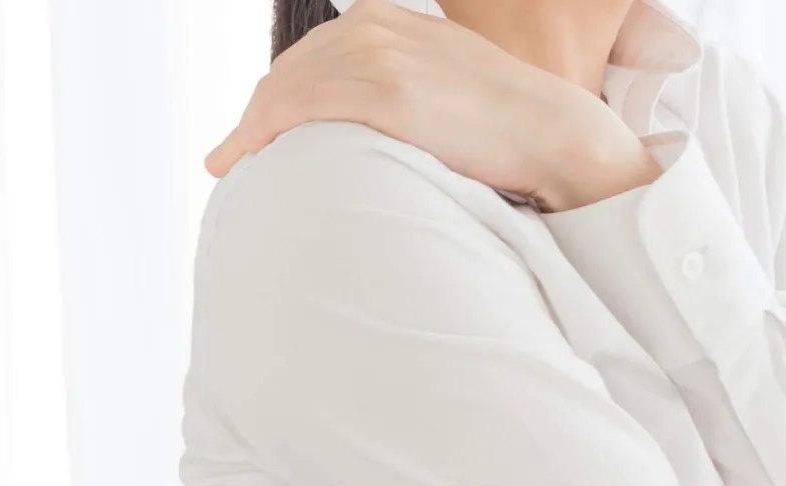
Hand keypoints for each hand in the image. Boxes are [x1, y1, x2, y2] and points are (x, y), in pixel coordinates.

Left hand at [204, 0, 659, 211]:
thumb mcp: (444, 78)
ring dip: (250, 130)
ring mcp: (380, 57)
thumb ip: (401, 80)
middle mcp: (376, 28)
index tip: (252, 130)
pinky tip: (245, 159)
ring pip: (285, 91)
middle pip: (288, 72)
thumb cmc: (505, 124)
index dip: (274, 95)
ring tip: (232, 166)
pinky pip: (300, 109)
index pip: (309, 56)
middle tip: (229, 156)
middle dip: (254, 114)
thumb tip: (366, 117)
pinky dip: (262, 134)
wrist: (556, 135)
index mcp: (387, 19)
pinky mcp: (387, 93)